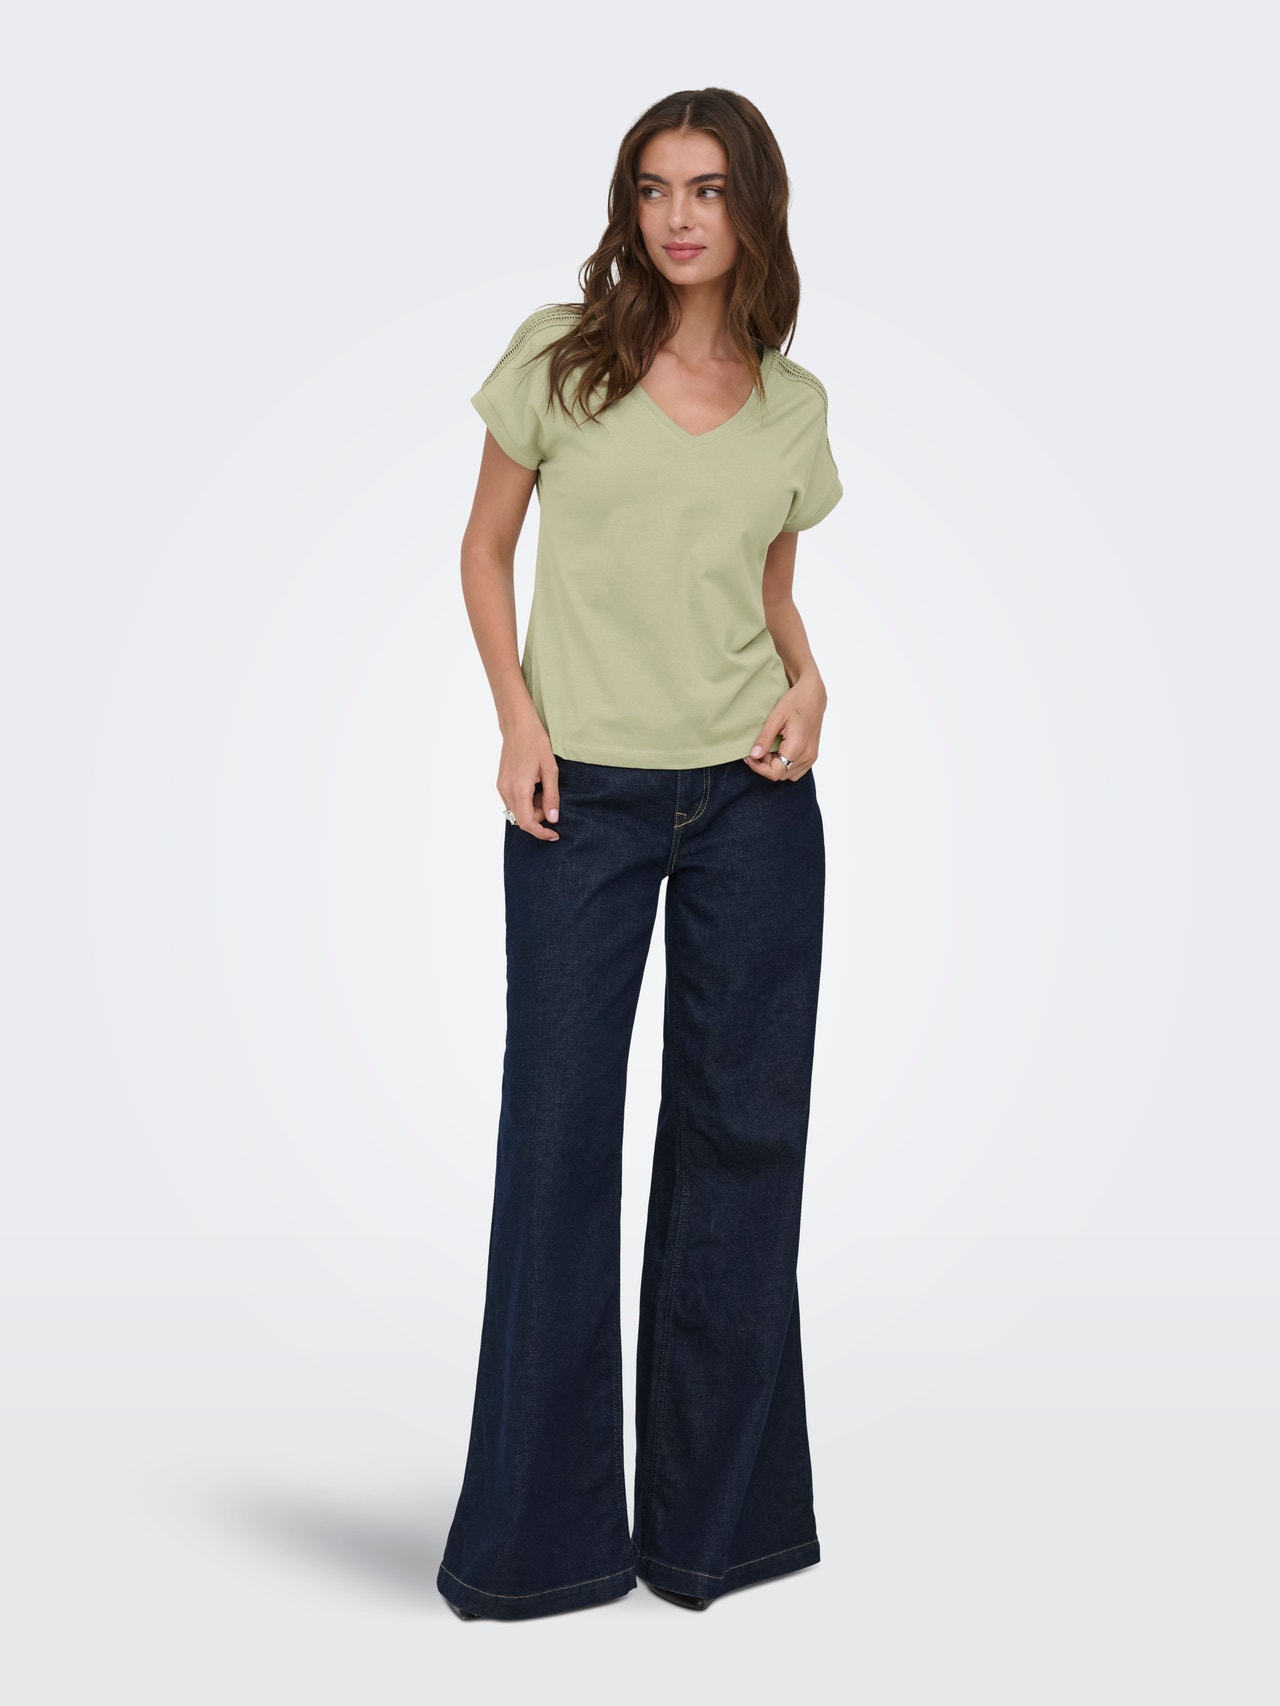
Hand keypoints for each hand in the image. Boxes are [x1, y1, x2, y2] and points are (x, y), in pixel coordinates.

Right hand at [498, 712, 560, 838]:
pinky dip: (526, 801)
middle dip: (539, 817)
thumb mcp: (550, 770)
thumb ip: (551, 796)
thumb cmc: (535, 743)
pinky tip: (534, 785)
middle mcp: (506, 791)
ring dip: (532, 808)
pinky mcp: (501, 783)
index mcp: (519, 789)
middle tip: (550, 798)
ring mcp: (501, 787)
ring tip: (542, 787)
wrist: (517, 726)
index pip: (526, 823)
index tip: (554, 834)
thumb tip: (553, 818)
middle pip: (522, 819)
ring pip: (518, 811)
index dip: (541, 833)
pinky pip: (513, 802)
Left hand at [742, 676, 825, 780]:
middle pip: (780, 774)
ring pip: (788, 774)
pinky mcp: (813, 755)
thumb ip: (765, 738)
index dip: (758, 768)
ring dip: (775, 766)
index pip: (774, 772)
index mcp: (797, 747)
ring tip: (770, 748)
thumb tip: (754, 755)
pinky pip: (797, 770)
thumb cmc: (796, 701)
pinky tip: (780, 751)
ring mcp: (811, 756)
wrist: (813, 695)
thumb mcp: (776, 717)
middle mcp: (807, 755)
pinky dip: (785, 765)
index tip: (749, 756)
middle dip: (765, 765)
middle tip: (759, 748)